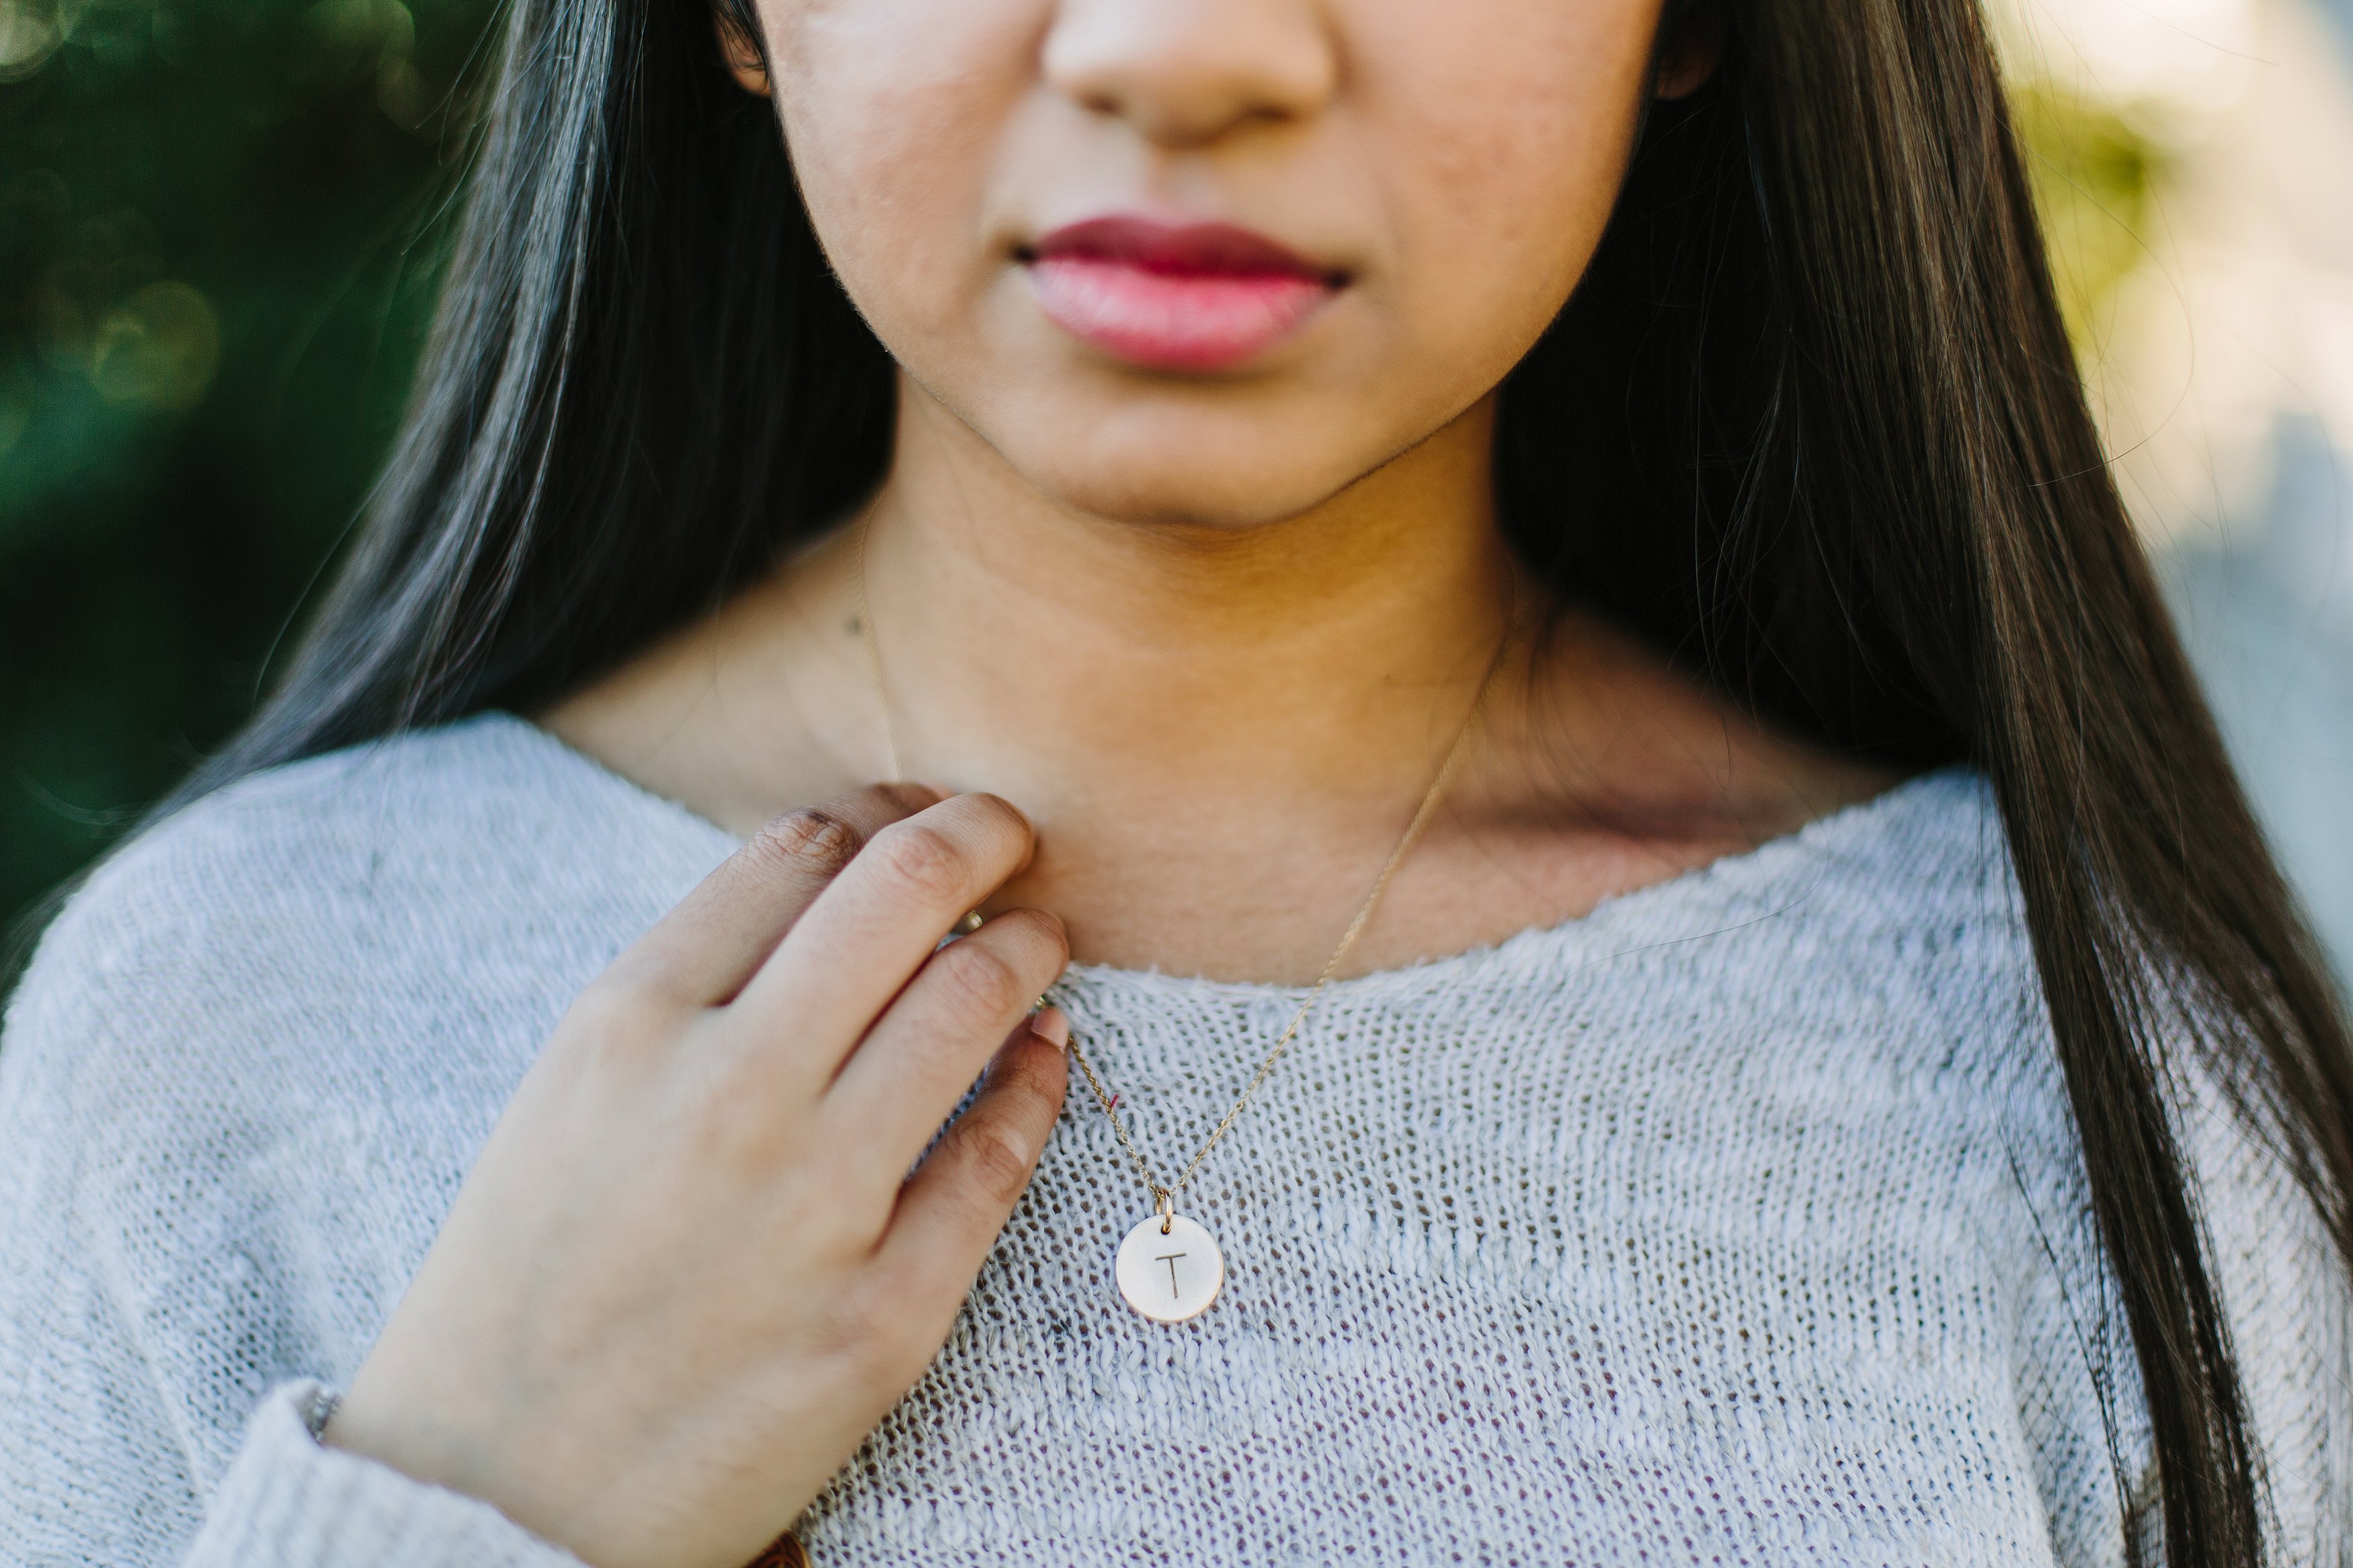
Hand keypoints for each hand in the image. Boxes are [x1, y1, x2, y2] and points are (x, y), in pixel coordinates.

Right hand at [324, 785, 1071, 1567]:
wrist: (496, 1499)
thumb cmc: (530, 1280)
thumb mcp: (570, 1096)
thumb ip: (689, 986)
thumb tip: (832, 871)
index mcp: (628, 1024)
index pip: (799, 851)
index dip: (880, 814)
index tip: (918, 815)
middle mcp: (727, 1091)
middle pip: (904, 893)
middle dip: (979, 834)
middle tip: (1008, 829)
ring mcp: (815, 1205)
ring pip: (974, 1005)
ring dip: (1026, 947)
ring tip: (1040, 936)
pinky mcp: (884, 1314)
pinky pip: (1001, 1157)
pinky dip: (1039, 1081)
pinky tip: (1046, 1053)